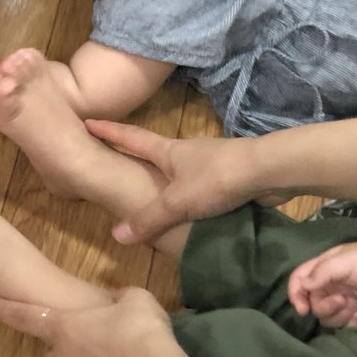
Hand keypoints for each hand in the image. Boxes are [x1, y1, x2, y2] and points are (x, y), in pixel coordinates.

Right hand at [85, 120, 254, 243]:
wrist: (268, 171)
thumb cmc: (217, 178)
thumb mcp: (177, 202)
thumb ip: (148, 219)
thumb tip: (117, 235)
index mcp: (168, 151)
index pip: (130, 138)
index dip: (108, 131)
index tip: (88, 121)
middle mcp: (186, 153)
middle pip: (154, 149)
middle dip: (134, 151)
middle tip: (115, 153)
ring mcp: (208, 163)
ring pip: (179, 168)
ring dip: (164, 175)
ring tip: (152, 187)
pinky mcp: (228, 176)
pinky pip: (200, 185)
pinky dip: (190, 192)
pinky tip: (190, 207)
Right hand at [289, 243, 356, 328]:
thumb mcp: (346, 260)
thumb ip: (322, 271)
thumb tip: (302, 285)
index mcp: (325, 268)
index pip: (299, 279)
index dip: (295, 294)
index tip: (303, 309)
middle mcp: (331, 285)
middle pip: (312, 302)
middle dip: (324, 306)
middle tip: (343, 301)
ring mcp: (344, 300)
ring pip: (326, 316)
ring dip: (338, 315)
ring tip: (355, 308)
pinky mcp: (356, 314)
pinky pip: (344, 324)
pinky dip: (351, 323)